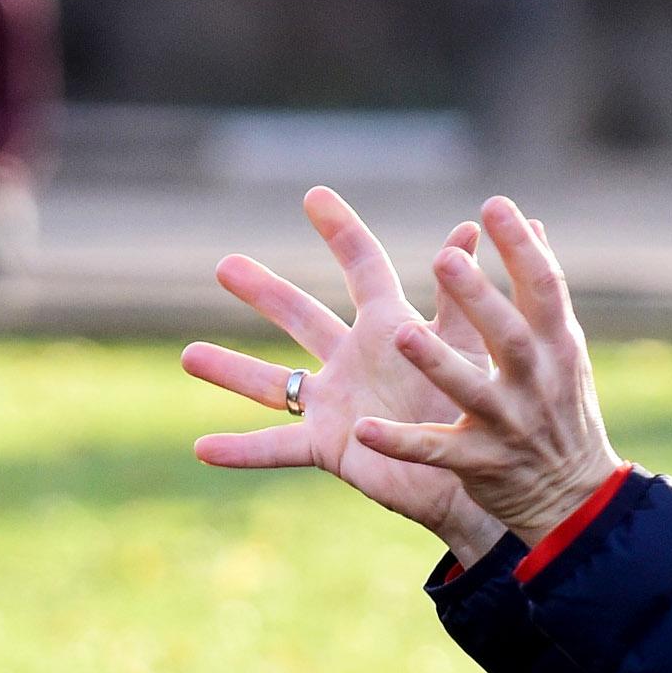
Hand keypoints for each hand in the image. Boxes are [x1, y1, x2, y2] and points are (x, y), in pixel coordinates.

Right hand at [181, 187, 508, 565]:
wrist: (483, 478)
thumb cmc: (482, 410)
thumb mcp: (471, 349)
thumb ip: (460, 298)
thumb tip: (470, 227)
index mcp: (392, 327)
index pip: (363, 265)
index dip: (340, 229)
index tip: (314, 194)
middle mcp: (355, 358)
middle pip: (300, 315)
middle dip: (263, 291)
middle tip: (223, 265)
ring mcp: (337, 402)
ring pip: (273, 383)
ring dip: (230, 369)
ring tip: (187, 356)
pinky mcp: (330, 447)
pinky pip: (278, 447)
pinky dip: (241, 450)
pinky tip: (201, 448)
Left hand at [347, 198, 624, 547]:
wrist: (575, 498)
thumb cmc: (561, 407)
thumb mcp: (560, 347)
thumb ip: (537, 289)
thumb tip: (532, 220)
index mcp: (556, 345)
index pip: (544, 288)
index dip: (522, 248)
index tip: (495, 204)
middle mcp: (535, 381)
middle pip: (508, 334)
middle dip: (478, 297)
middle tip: (445, 256)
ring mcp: (507, 423)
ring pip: (470, 390)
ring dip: (435, 362)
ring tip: (399, 333)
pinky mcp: (478, 462)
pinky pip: (434, 450)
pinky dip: (399, 442)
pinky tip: (361, 429)